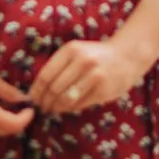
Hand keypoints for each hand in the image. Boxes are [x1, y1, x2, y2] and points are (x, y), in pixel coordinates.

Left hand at [28, 36, 149, 114]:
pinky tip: (66, 108)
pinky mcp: (103, 90)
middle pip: (54, 88)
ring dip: (56, 107)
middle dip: (45, 101)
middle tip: (42, 107)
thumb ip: (58, 67)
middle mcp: (83, 61)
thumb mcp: (76, 53)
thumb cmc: (95, 56)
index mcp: (71, 50)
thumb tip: (37, 91)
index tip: (32, 99)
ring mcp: (94, 76)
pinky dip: (69, 108)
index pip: (46, 75)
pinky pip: (79, 104)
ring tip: (52, 109)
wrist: (126, 57)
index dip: (36, 90)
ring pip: (66, 98)